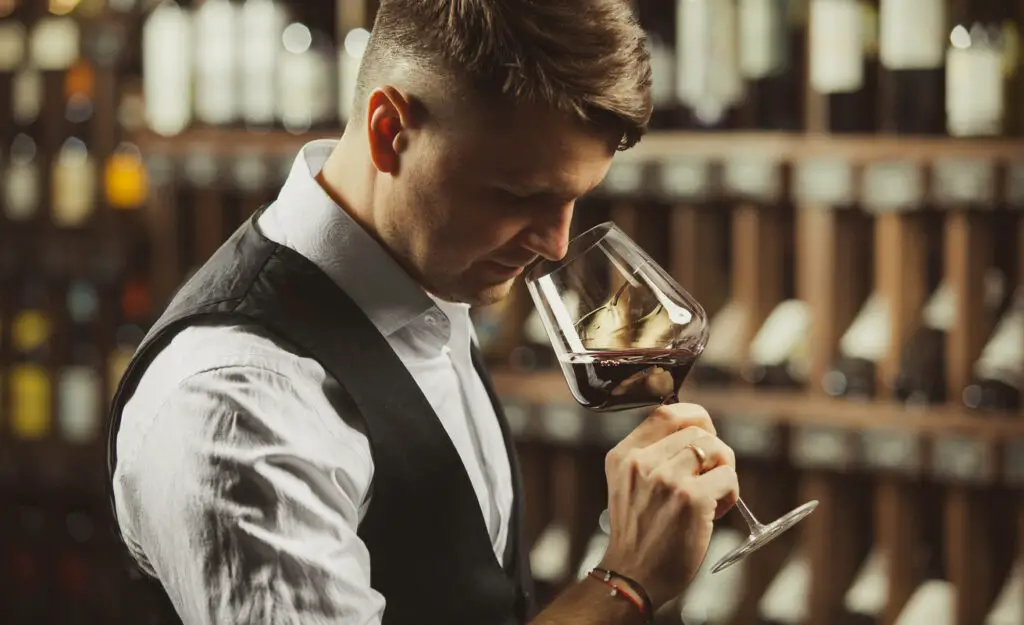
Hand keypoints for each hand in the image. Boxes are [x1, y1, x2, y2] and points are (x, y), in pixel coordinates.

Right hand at [597, 403, 739, 608]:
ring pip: (717, 449)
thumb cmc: (639, 534)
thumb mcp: (630, 485)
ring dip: (724, 472)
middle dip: (714, 453)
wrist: (633, 577)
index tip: (705, 436)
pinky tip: (716, 511)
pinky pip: (728, 477)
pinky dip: (731, 493)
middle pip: (699, 431)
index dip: (695, 418)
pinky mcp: (691, 499)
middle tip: (709, 479)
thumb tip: (699, 433)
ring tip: (712, 496)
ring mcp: (666, 479)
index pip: (667, 412)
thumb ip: (653, 456)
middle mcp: (642, 463)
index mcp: (624, 455)